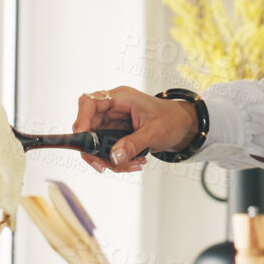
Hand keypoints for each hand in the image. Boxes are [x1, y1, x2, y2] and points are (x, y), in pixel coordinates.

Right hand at [71, 86, 198, 173]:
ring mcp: (112, 122)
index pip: (89, 102)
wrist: (182, 125)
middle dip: (94, 150)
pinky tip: (134, 162)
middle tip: (103, 165)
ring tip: (133, 164)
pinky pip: (106, 150)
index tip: (82, 138)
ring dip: (109, 159)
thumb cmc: (172, 119)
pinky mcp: (114, 134)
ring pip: (95, 142)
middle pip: (87, 127)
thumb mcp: (155, 132)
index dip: (82, 119)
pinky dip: (116, 160)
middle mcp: (112, 108)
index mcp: (121, 98)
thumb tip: (113, 157)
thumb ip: (133, 144)